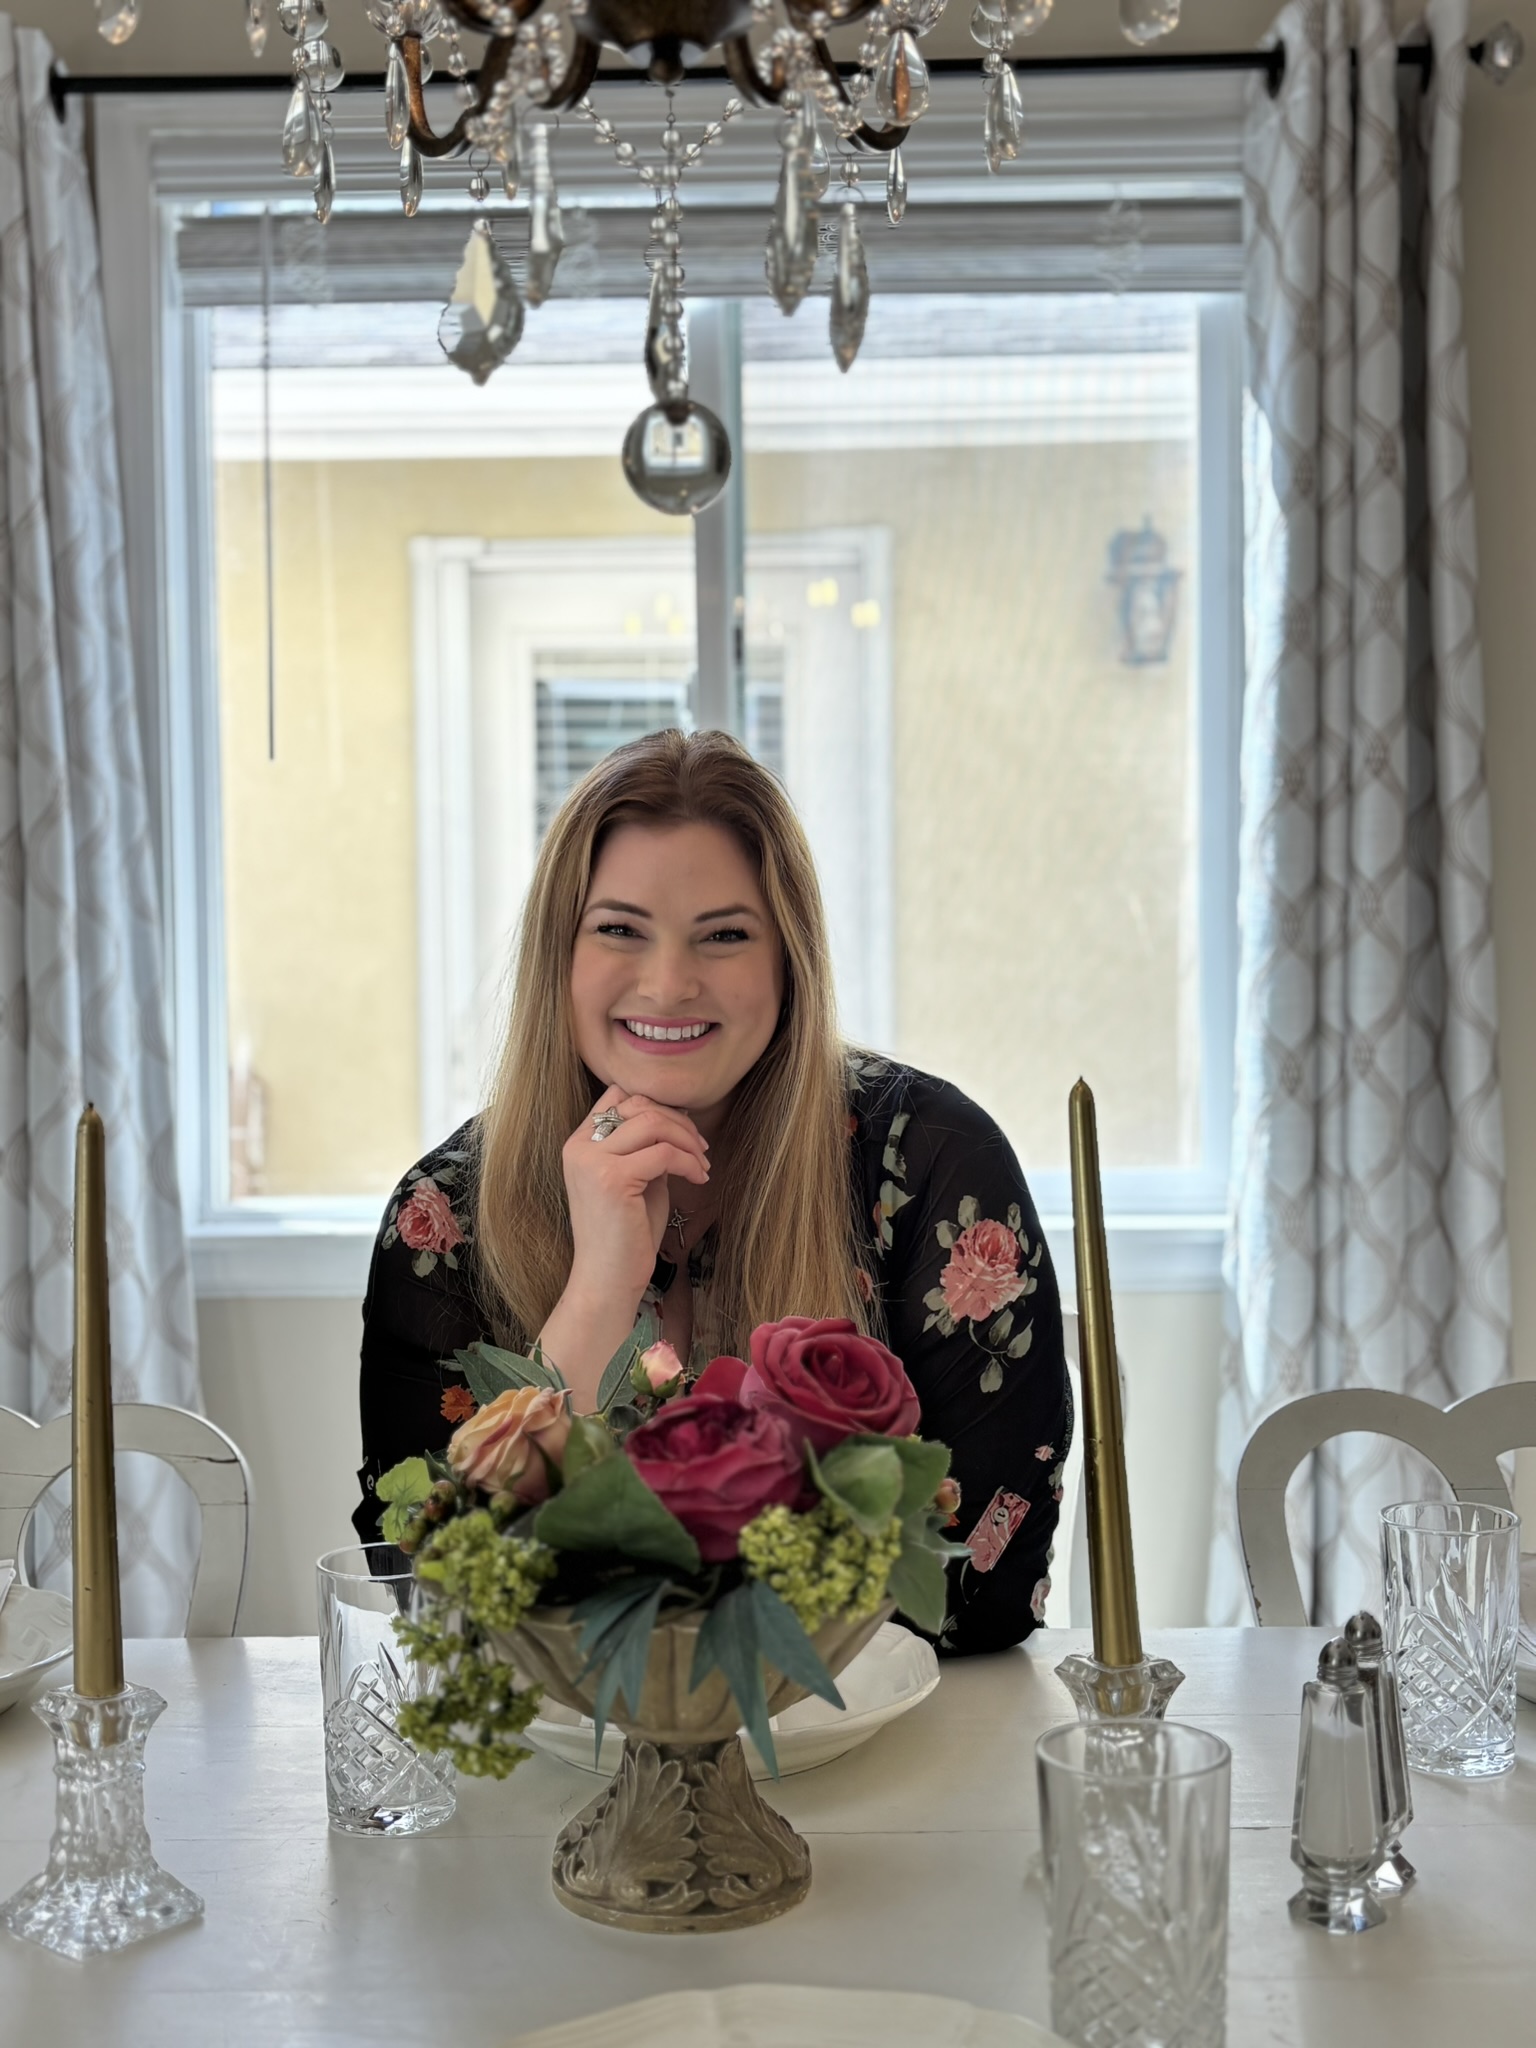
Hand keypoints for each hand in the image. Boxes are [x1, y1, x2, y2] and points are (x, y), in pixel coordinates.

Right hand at [561, 1085, 709, 1311]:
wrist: (607, 1279)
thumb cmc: (625, 1235)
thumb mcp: (635, 1180)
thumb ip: (645, 1148)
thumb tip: (676, 1120)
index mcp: (579, 1144)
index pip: (617, 1096)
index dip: (655, 1106)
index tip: (681, 1131)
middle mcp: (580, 1147)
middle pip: (639, 1104)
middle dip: (678, 1122)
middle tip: (701, 1149)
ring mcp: (593, 1161)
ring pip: (653, 1122)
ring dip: (687, 1140)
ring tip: (702, 1165)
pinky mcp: (612, 1178)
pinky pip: (665, 1153)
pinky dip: (689, 1163)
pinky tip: (699, 1179)